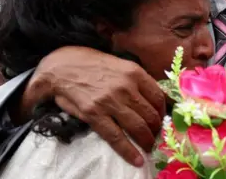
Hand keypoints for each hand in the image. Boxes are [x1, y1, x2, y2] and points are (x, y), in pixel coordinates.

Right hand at [21, 46, 165, 166]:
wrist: (62, 66)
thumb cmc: (93, 65)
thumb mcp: (120, 65)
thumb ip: (137, 80)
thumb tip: (156, 97)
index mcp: (134, 73)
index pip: (158, 96)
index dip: (163, 112)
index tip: (163, 119)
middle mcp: (125, 87)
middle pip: (150, 115)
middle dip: (156, 129)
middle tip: (156, 136)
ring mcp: (110, 102)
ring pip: (138, 127)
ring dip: (147, 141)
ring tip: (149, 147)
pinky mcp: (95, 114)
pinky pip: (116, 137)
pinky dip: (129, 151)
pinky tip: (137, 159)